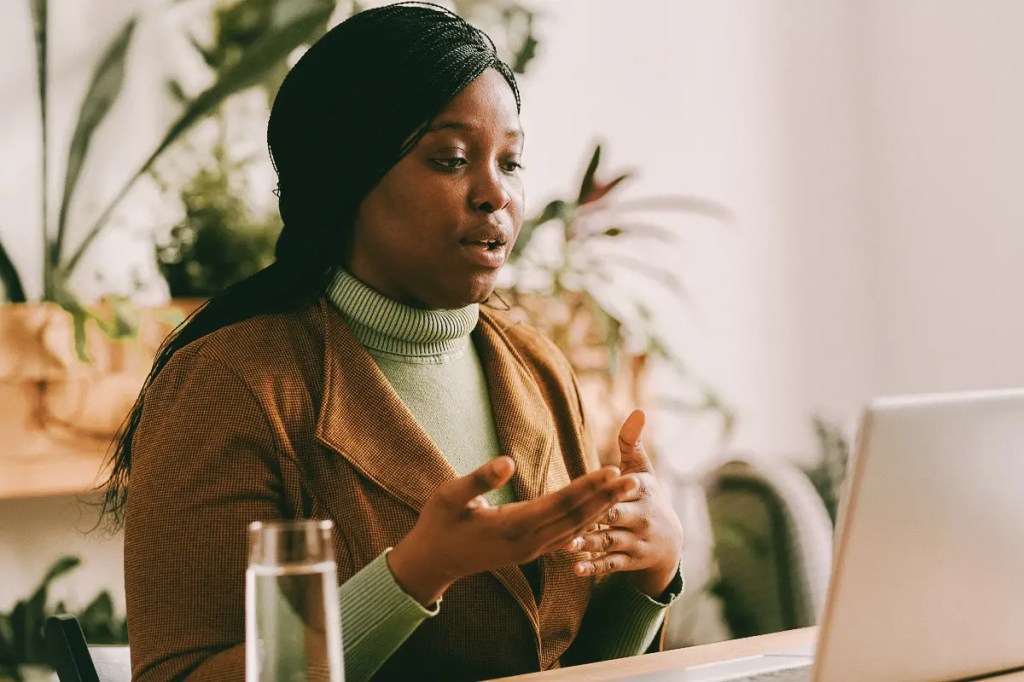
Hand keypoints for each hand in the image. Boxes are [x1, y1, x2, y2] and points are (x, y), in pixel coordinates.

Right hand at [388, 456, 636, 605]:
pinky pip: (564, 537)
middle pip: (576, 517)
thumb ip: (480, 478)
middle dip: (606, 498)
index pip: (560, 503)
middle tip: (635, 478)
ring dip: (601, 509)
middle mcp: (528, 542)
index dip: (588, 486)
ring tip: (624, 491)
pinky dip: (585, 523)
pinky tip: (599, 513)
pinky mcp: (528, 552)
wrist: (433, 562)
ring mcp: (530, 550)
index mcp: (513, 525)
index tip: (612, 470)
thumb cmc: (439, 523)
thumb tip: (507, 460)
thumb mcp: (451, 495)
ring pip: (574, 529)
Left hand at [566, 410, 683, 597]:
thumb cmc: (646, 497)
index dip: (616, 485)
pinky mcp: (629, 561)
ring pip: (610, 542)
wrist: (669, 542)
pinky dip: (594, 567)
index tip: (603, 482)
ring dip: (589, 544)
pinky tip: (576, 568)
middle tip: (574, 517)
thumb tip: (637, 411)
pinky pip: (611, 565)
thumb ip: (632, 442)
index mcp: (642, 492)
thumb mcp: (644, 470)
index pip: (627, 488)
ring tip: (567, 545)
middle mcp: (641, 518)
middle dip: (600, 516)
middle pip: (617, 516)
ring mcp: (635, 541)